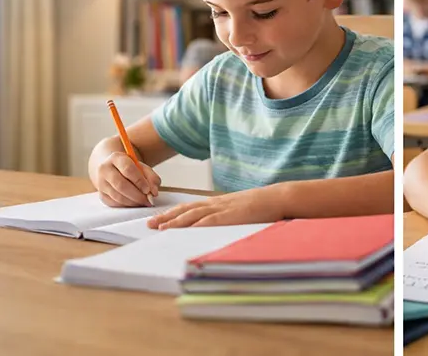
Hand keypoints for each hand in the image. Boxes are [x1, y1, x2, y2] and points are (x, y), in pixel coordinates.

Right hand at [92, 152, 160, 206]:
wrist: (113, 168)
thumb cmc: (130, 168)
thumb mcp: (142, 167)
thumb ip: (151, 177)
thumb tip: (153, 192)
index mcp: (116, 158)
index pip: (128, 169)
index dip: (139, 181)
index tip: (148, 189)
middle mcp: (105, 169)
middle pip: (121, 185)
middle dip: (137, 195)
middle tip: (148, 200)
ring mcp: (101, 182)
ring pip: (117, 196)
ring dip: (133, 202)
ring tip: (144, 202)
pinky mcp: (101, 194)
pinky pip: (114, 203)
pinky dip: (126, 205)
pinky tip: (135, 203)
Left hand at [147, 186, 285, 229]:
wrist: (278, 198)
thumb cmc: (264, 206)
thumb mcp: (241, 210)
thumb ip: (229, 216)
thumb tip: (219, 226)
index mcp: (219, 203)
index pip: (191, 207)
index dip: (174, 213)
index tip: (159, 219)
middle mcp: (217, 204)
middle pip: (186, 210)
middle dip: (167, 217)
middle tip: (149, 224)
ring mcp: (223, 209)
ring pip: (193, 215)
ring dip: (174, 222)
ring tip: (159, 228)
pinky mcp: (230, 216)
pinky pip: (209, 221)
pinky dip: (194, 226)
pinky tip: (183, 231)